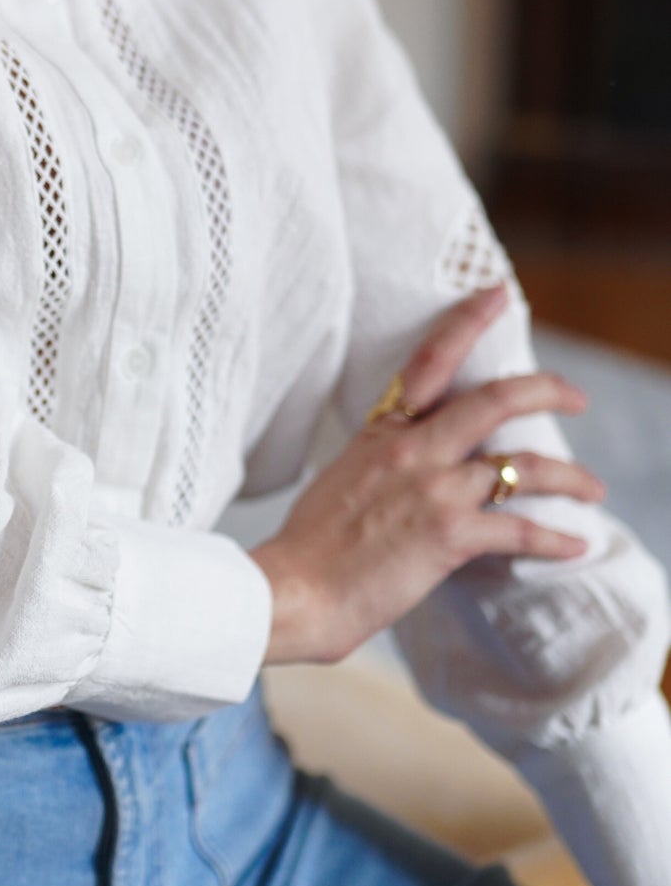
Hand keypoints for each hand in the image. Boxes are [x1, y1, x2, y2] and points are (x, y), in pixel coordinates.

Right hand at [251, 284, 603, 666]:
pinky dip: (556, 539)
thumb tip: (407, 468)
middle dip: (547, 392)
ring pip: (523, 466)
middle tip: (575, 399)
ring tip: (592, 489)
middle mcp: (413, 450)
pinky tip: (576, 545)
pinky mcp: (450, 534)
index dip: (468, 321)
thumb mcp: (340, 480)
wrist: (293, 589)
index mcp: (383, 432)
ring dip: (570, 477)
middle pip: (497, 400)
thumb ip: (382, 464)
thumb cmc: (308, 546)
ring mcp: (434, 489)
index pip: (431, 360)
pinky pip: (521, 530)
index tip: (498, 296)